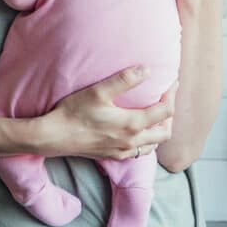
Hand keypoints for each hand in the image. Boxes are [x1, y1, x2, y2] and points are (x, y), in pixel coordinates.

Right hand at [39, 66, 177, 159]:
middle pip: (165, 132)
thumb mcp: (98, 91)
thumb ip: (124, 80)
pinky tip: (137, 131)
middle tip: (166, 98)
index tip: (172, 82)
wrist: (54, 136)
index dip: (172, 95)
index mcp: (132, 124)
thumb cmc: (74, 112)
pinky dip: (146, 141)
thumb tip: (147, 70)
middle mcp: (131, 141)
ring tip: (155, 114)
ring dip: (159, 130)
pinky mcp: (113, 156)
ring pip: (154, 145)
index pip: (164, 111)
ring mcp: (122, 151)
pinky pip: (139, 152)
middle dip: (170, 115)